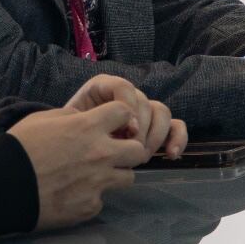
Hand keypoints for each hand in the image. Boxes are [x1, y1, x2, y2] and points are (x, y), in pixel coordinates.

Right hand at [11, 102, 150, 229]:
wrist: (1, 186)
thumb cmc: (19, 148)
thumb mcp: (43, 119)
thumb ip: (71, 116)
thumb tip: (85, 119)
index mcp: (88, 128)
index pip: (126, 112)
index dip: (121, 117)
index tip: (113, 125)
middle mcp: (100, 154)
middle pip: (138, 150)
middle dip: (128, 150)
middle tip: (112, 154)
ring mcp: (98, 183)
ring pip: (128, 178)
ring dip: (115, 174)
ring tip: (93, 176)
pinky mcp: (90, 207)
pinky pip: (101, 200)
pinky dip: (91, 197)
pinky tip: (72, 195)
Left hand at [65, 74, 187, 157]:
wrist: (71, 153)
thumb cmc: (66, 138)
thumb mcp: (68, 125)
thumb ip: (84, 122)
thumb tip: (114, 133)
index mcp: (103, 87)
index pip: (123, 87)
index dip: (128, 107)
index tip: (125, 132)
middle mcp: (126, 95)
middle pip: (144, 102)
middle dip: (141, 129)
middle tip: (130, 152)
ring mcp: (142, 110)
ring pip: (161, 112)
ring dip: (155, 136)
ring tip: (142, 157)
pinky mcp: (155, 127)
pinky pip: (175, 125)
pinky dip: (178, 138)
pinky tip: (172, 154)